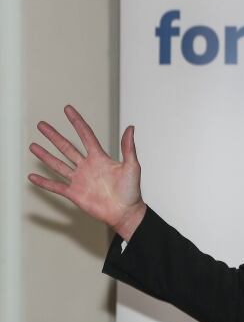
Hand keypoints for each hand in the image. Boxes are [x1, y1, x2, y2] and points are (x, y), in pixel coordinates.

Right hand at [28, 105, 145, 240]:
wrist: (126, 212)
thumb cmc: (132, 190)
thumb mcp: (132, 166)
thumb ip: (128, 147)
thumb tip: (130, 127)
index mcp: (100, 158)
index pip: (85, 135)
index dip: (77, 122)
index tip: (68, 109)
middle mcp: (87, 166)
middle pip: (67, 147)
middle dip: (54, 136)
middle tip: (42, 125)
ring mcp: (80, 180)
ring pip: (58, 164)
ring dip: (45, 155)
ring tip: (33, 146)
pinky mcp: (75, 193)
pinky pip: (56, 186)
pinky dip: (44, 182)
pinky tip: (32, 177)